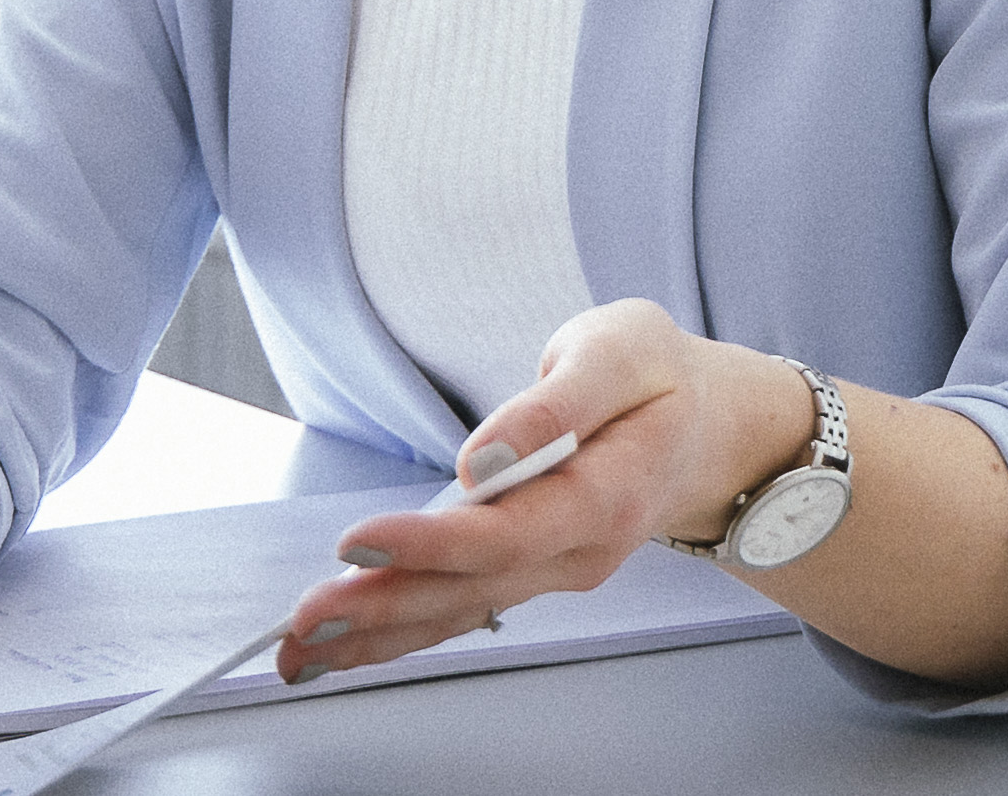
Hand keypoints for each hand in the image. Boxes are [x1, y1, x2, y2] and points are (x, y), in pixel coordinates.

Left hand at [269, 299, 808, 679]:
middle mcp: (581, 552)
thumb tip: (484, 457)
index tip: (353, 544)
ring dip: (377, 637)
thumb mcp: (622, 352)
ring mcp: (556, 571)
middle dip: (381, 609)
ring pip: (461, 612)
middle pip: (472, 589)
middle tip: (299, 625)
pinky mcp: (532, 571)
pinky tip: (342, 650)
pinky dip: (400, 632)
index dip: (429, 544)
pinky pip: (463, 607)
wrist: (711, 428)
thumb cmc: (658, 377)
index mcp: (608, 495)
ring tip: (296, 655)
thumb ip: (557, 401)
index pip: (508, 532)